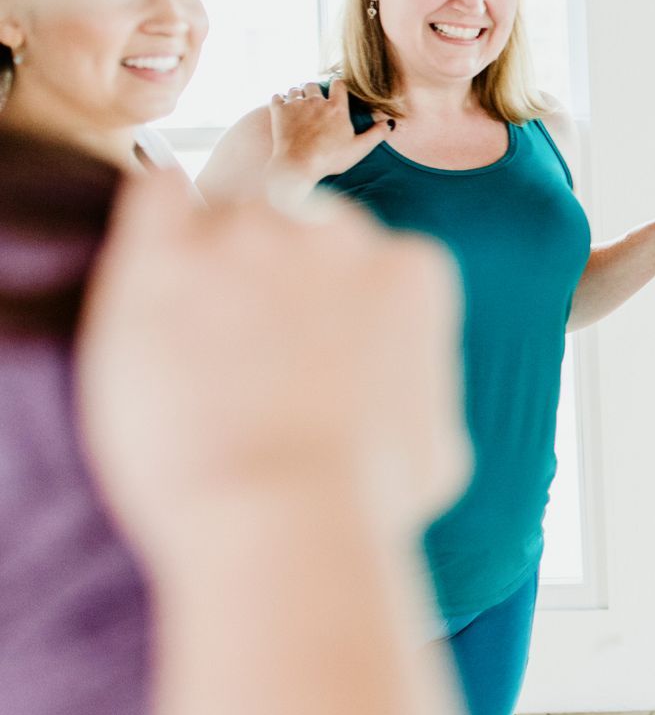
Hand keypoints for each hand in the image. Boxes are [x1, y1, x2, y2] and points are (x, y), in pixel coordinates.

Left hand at [75, 166, 469, 577]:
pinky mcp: (166, 259)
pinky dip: (157, 217)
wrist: (282, 519)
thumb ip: (419, 389)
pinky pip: (156, 194)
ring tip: (195, 330)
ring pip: (227, 212)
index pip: (366, 254)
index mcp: (410, 273)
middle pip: (297, 222)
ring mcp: (250, 240)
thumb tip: (403, 395)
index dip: (334, 302)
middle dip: (275, 271)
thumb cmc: (366, 504)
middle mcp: (337, 237)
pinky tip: (159, 271)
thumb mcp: (438, 444)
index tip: (313, 347)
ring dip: (213, 258)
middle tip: (251, 342)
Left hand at [267, 82, 391, 195]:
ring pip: (295, 89)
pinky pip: (277, 97)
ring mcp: (296, 105)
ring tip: (299, 106)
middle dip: (314, 91)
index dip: (337, 86)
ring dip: (297, 95)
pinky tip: (283, 108)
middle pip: (313, 85)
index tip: (336, 92)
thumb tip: (390, 123)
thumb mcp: (358, 149)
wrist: (298, 165)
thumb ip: (376, 134)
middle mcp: (316, 101)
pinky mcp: (279, 112)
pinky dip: (280, 100)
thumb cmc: (330, 159)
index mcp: (337, 108)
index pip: (338, 84)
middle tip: (314, 103)